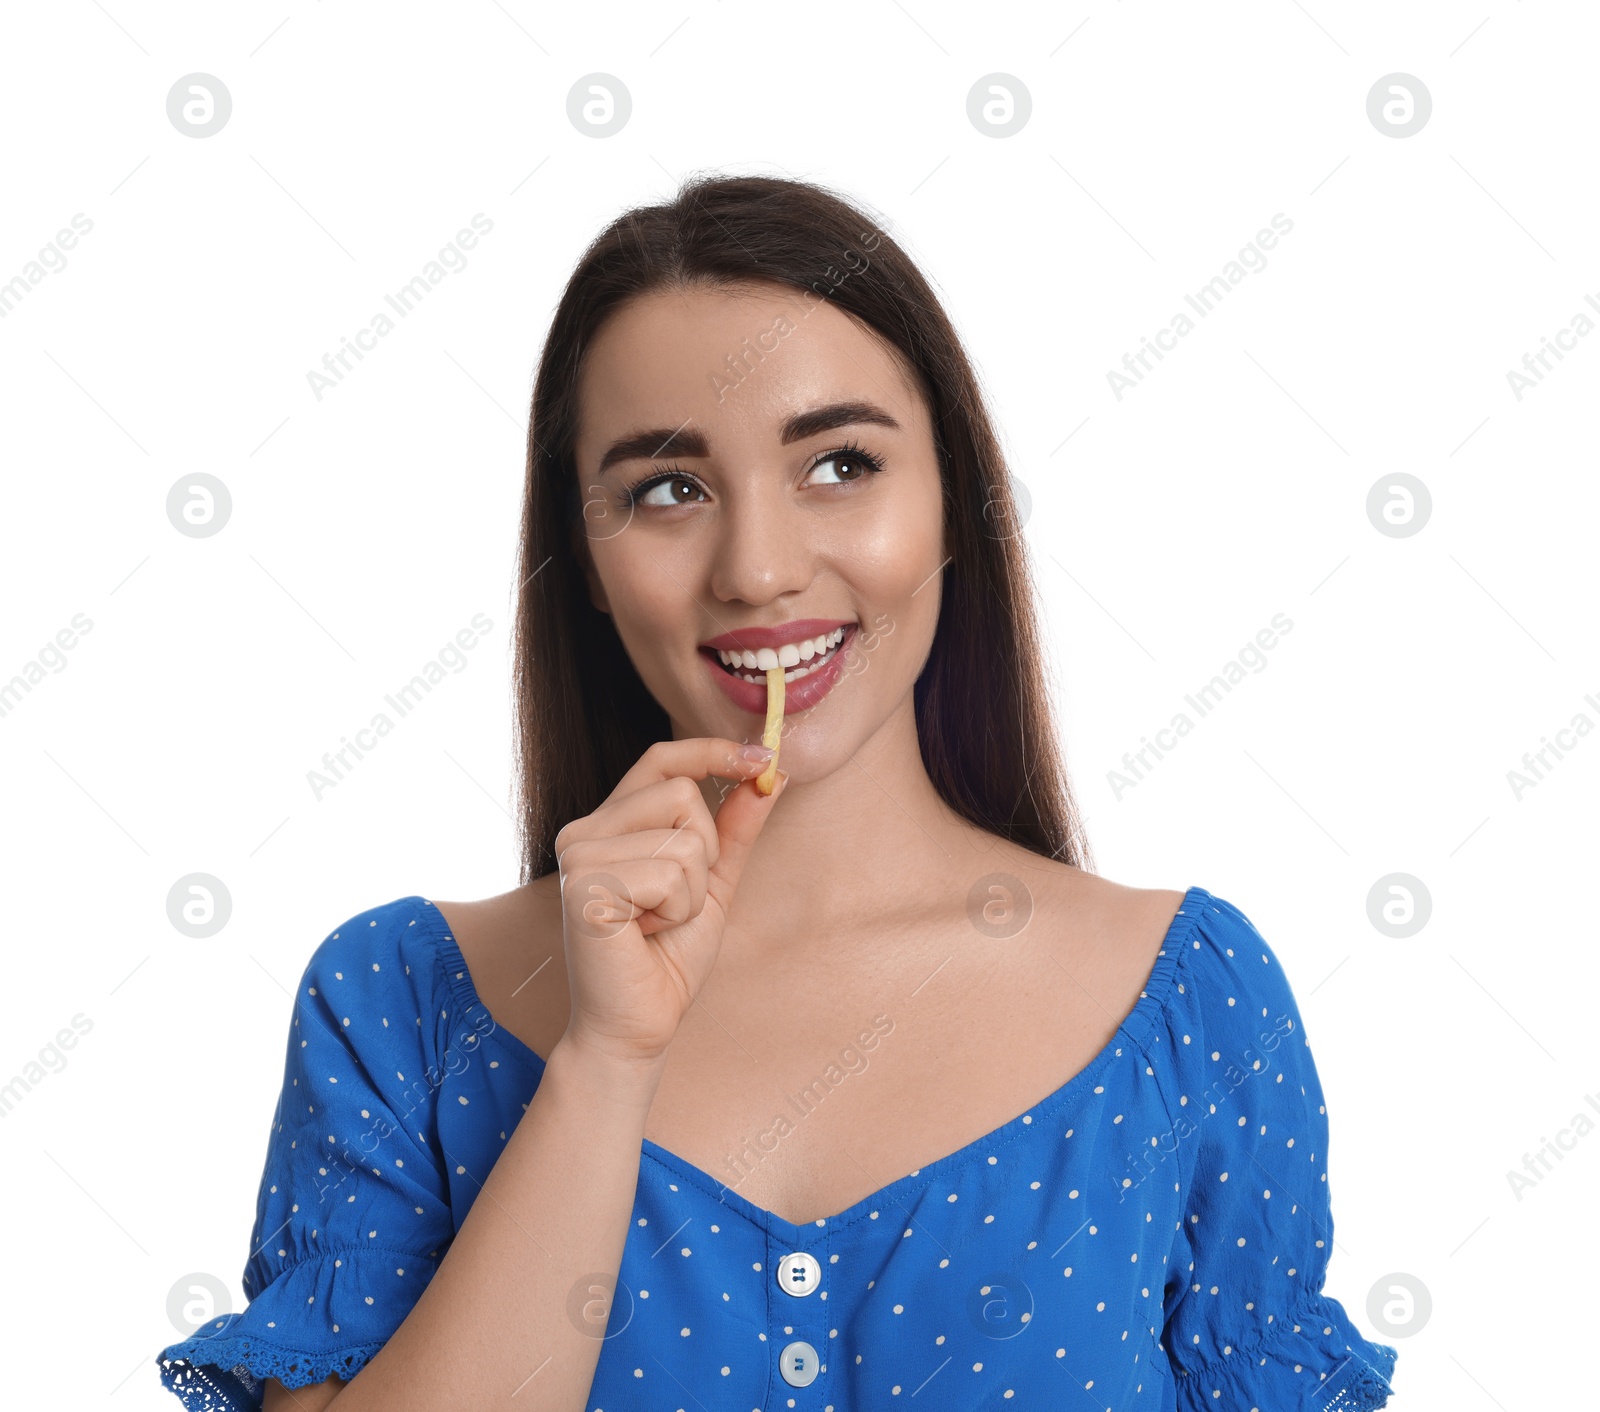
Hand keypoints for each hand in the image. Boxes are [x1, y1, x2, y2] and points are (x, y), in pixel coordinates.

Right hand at [553, 738, 786, 1067]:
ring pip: (683, 837)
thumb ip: (735, 828)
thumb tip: (771, 773)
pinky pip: (669, 873)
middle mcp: (584, 830)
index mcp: (609, 823)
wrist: (639, 1023)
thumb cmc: (669, 956)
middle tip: (674, 900)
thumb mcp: (713, 881)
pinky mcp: (584, 885)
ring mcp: (578, 855)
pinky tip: (646, 933)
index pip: (662, 759)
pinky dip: (676, 910)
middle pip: (681, 793)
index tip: (762, 759)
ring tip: (658, 920)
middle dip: (704, 853)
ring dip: (690, 891)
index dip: (712, 752)